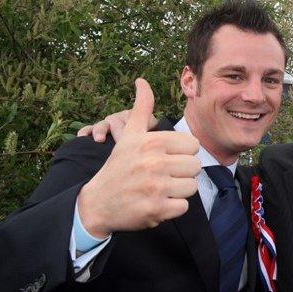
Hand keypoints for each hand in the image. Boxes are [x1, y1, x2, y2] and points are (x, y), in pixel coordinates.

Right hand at [77, 78, 200, 237]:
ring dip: (178, 191)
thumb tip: (142, 80)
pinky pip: (184, 207)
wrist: (97, 203)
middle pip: (195, 166)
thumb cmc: (119, 166)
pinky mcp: (157, 209)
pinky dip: (173, 208)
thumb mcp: (129, 135)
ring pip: (192, 187)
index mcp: (152, 142)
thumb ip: (141, 108)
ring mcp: (156, 187)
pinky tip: (157, 203)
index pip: (192, 145)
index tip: (165, 158)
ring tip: (160, 189)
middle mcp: (154, 163)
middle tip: (162, 176)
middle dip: (182, 173)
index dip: (182, 153)